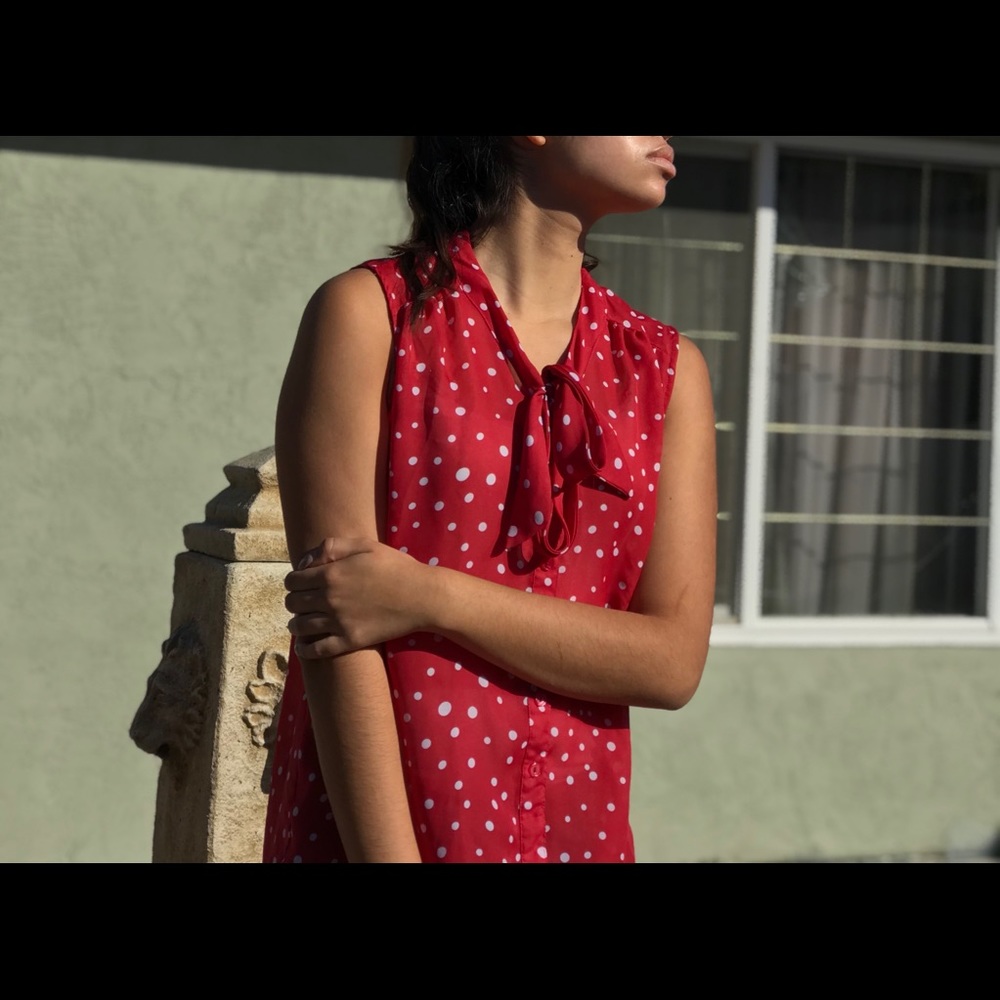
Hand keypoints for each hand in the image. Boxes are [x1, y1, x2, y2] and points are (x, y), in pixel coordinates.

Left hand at [285, 538, 429, 659]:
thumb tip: (304, 562)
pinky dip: (305, 649)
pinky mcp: (349, 641)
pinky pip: (317, 650)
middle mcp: (329, 599)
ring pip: (299, 626)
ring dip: (296, 623)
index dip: (293, 582)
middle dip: (294, 601)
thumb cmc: (396, 567)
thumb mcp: (365, 546)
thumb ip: (332, 547)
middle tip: (303, 601)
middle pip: (292, 604)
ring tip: (302, 621)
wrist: (422, 597)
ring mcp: (338, 622)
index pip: (292, 581)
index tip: (301, 583)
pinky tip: (304, 646)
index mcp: (330, 574)